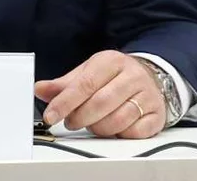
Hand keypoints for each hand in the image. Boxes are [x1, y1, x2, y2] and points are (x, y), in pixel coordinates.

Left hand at [34, 50, 165, 138]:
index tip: (50, 116)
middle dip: (80, 118)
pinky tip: (115, 127)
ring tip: (93, 123)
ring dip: (98, 128)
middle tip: (71, 121)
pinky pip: (134, 132)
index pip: (85, 84)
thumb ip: (63, 85)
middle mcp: (132, 76)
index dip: (65, 102)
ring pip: (117, 120)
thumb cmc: (114, 77)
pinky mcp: (157, 114)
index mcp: (112, 61)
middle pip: (101, 103)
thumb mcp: (88, 73)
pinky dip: (119, 134)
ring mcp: (147, 95)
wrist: (149, 77)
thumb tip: (39, 89)